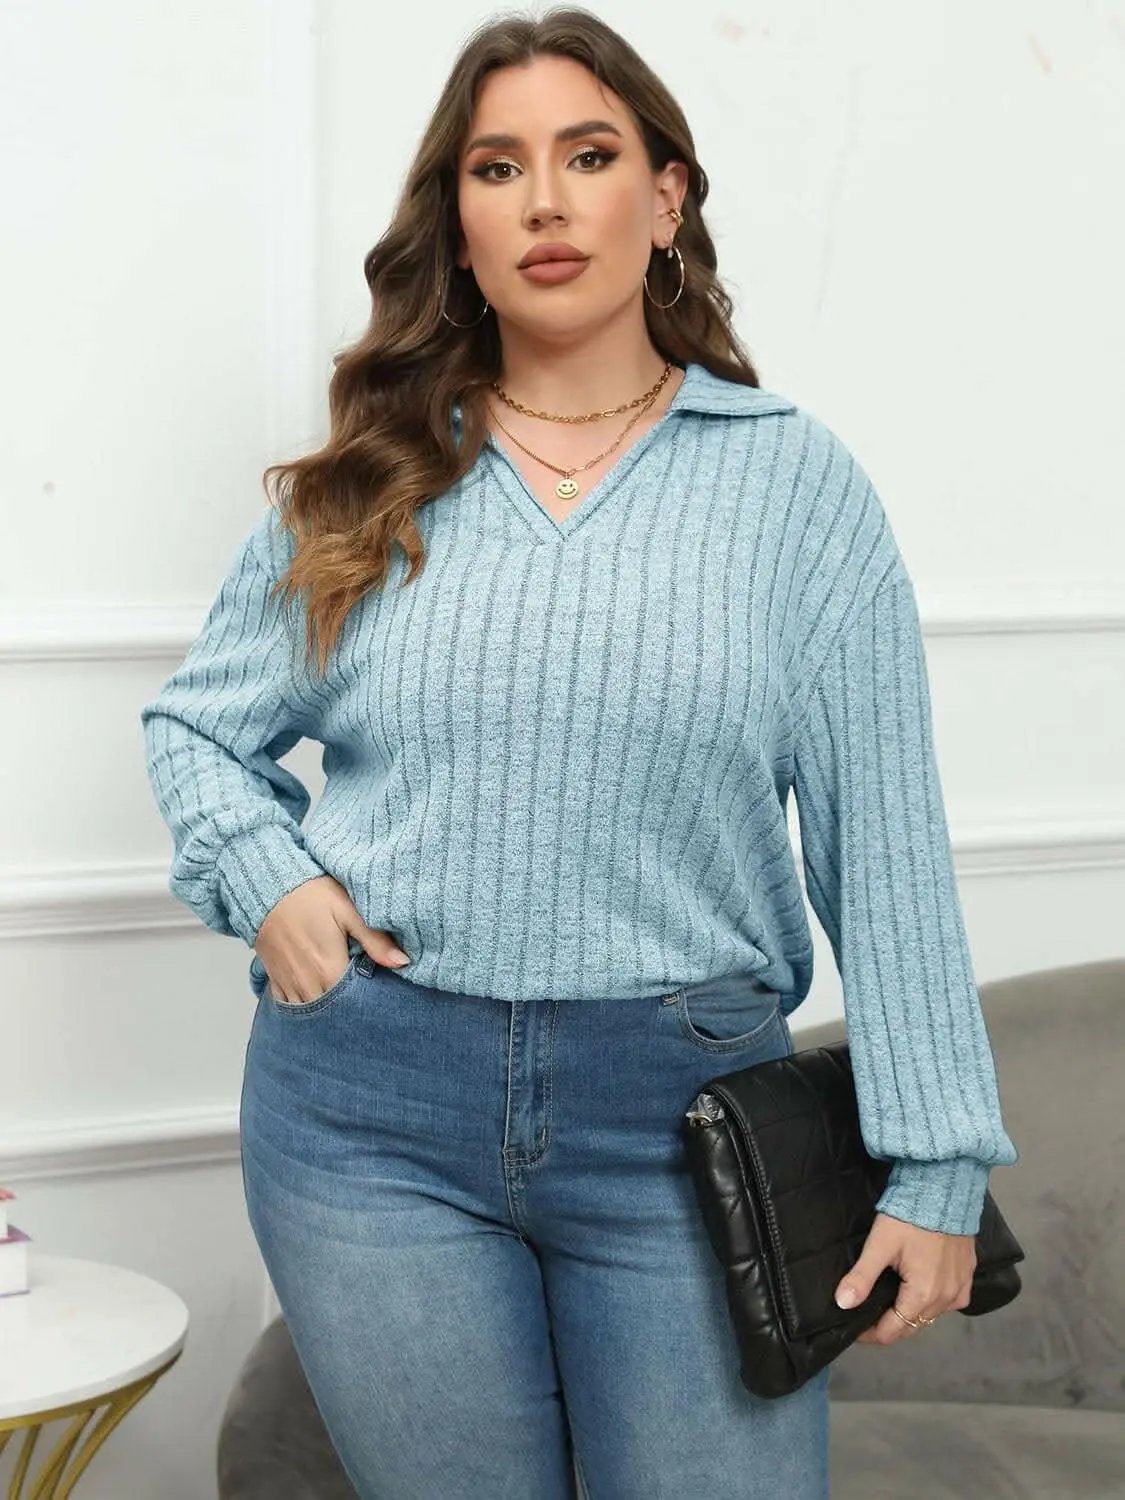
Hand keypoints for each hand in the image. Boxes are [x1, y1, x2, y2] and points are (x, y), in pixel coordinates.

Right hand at [254, 875, 409, 1004]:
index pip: (352, 1004)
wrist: (269, 887)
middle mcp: (307, 983)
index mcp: (328, 969)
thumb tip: (402, 962)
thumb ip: (375, 940)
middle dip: (347, 1012)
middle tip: (362, 1008)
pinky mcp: (275, 978)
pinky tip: (314, 1004)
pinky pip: (287, 1006)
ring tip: (342, 1010)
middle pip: (331, 1013)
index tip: (377, 1001)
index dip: (366, 1005)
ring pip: (309, 1014)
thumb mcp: (348, 911)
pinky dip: (301, 1009)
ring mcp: (289, 983)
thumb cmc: (312, 895)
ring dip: (324, 1014)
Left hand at [834, 1211, 976, 1344]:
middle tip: (868, 1316)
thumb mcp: (879, 1246)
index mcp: (922, 1296)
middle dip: (889, 1325)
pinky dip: (934, 1301)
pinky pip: (950, 1300)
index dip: (871, 1335)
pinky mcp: (968, 1274)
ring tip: (890, 1303)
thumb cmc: (909, 1217)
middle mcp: (945, 1299)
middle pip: (912, 1325)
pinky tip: (922, 1291)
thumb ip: (861, 1278)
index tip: (855, 1330)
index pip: (892, 1331)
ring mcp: (960, 1287)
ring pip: (931, 1314)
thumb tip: (843, 1303)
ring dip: (911, 1314)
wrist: (943, 1190)